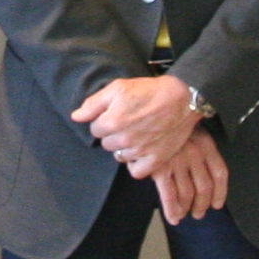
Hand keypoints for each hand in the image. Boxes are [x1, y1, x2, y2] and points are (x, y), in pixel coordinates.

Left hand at [72, 73, 198, 177]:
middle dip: (114, 134)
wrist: (183, 98)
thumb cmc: (150, 91)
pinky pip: (136, 171)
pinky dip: (136, 163)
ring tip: (138, 134)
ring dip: (125, 148)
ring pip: (120, 157)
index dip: (104, 121)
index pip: (95, 130)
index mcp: (112, 121)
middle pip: (107, 144)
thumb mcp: (118, 88)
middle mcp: (124, 139)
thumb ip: (93, 103)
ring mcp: (140, 151)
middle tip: (129, 123)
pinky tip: (141, 152)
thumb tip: (76, 117)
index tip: (117, 115)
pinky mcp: (155, 159)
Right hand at [154, 129, 229, 225]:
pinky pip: (169, 195)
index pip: (220, 174)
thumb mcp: (192, 128)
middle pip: (204, 187)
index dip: (220, 193)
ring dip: (187, 208)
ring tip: (185, 214)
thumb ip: (200, 147)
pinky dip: (172, 210)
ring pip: (187, 194)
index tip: (217, 204)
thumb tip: (203, 171)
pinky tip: (174, 218)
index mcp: (206, 144)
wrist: (151, 112)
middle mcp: (195, 154)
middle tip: (199, 212)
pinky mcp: (160, 168)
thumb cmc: (170, 121)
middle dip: (202, 204)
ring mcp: (178, 162)